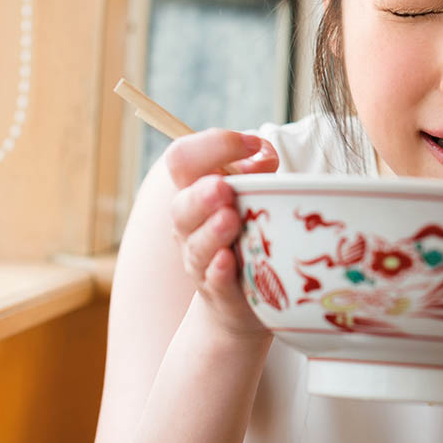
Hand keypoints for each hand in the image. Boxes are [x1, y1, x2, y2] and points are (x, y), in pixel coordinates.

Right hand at [165, 128, 279, 340]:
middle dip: (201, 195)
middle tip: (223, 187)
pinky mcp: (217, 291)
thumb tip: (262, 155)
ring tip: (230, 219)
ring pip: (196, 244)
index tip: (251, 145)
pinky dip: (218, 270)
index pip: (182, 158)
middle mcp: (189, 224)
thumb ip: (257, 172)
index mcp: (193, 190)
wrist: (241, 297)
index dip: (212, 146)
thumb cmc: (248, 230)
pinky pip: (212, 280)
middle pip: (180, 205)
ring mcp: (199, 259)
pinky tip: (226, 260)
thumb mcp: (252, 195)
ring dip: (212, 231)